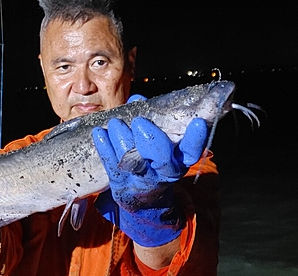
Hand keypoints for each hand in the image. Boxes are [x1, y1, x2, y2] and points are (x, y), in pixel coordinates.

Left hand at [92, 97, 207, 245]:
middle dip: (151, 139)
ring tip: (116, 123)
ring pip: (133, 161)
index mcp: (179, 160)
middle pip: (162, 158)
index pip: (192, 151)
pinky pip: (111, 165)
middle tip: (140, 122)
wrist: (145, 199)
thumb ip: (153, 120)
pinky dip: (104, 148)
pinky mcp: (120, 182)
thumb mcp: (164, 145)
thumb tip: (138, 98)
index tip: (198, 122)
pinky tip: (99, 133)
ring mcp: (141, 179)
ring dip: (122, 139)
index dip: (196, 138)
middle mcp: (163, 172)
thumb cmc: (155, 162)